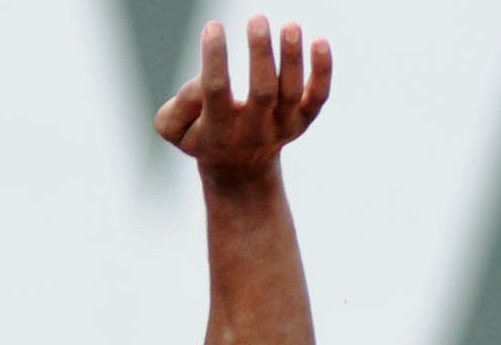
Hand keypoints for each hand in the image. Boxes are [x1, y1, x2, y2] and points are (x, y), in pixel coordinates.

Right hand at [153, 17, 330, 181]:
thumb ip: (178, 108)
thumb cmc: (204, 136)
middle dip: (260, 54)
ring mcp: (282, 126)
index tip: (213, 27)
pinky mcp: (304, 119)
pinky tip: (320, 42)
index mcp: (219, 131)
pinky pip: (319, 95)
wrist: (241, 169)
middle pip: (262, 91)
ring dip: (292, 57)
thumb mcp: (176, 130)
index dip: (214, 58)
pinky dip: (323, 70)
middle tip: (256, 19)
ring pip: (291, 91)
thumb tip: (202, 82)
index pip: (215, 92)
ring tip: (289, 26)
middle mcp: (253, 131)